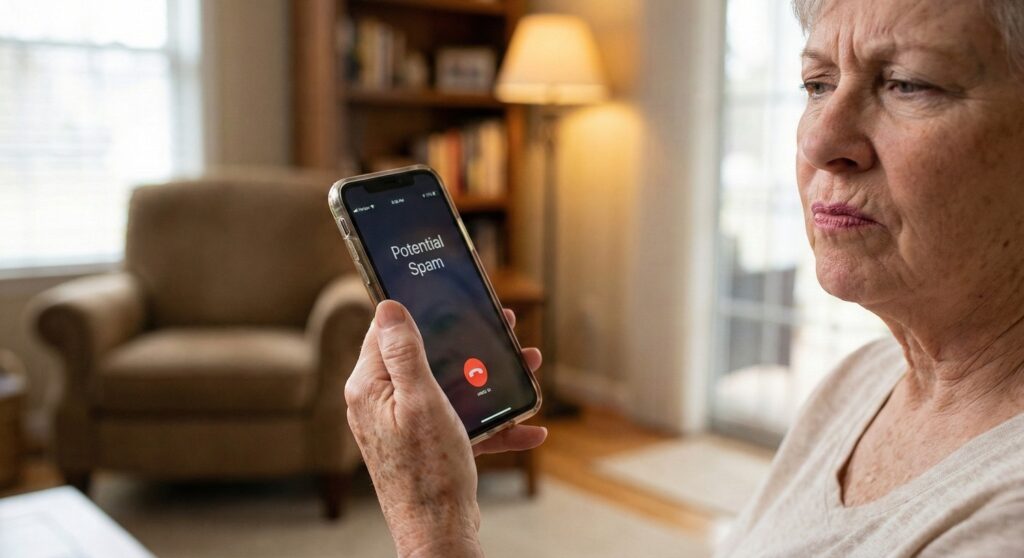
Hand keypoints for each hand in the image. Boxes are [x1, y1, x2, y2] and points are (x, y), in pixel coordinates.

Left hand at [345, 300, 545, 557]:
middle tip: (501, 328)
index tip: (450, 296)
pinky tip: (528, 428)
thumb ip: (403, 352)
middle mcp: (382, 405)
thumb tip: (388, 306)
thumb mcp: (421, 401)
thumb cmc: (428, 471)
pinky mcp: (425, 448)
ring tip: (528, 367)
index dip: (419, 312)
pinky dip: (492, 424)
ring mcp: (404, 428)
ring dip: (489, 381)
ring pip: (449, 389)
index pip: (387, 332)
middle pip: (425, 358)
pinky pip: (459, 425)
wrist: (438, 534)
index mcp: (370, 387)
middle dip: (467, 344)